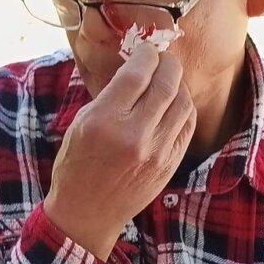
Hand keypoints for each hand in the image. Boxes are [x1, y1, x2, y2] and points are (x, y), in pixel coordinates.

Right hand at [45, 39, 195, 260]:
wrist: (86, 213)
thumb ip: (110, 96)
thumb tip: (136, 69)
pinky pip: (187, 126)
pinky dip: (184, 108)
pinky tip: (174, 103)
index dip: (146, 54)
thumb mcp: (81, 123)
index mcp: (105, 120)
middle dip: (167, 63)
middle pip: (166, 84)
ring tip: (169, 80)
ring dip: (178, 84)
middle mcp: (134, 134)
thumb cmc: (76, 165)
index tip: (145, 50)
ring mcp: (157, 152)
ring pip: (183, 103)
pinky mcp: (170, 164)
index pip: (138, 73)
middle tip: (163, 58)